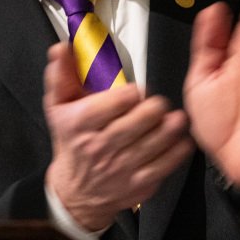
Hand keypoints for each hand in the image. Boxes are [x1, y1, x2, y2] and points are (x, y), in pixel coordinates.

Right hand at [43, 42, 193, 230]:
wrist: (76, 191)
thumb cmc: (71, 141)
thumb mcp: (58, 108)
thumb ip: (61, 75)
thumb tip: (61, 47)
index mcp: (80, 124)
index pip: (114, 103)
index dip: (131, 93)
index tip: (136, 91)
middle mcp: (100, 147)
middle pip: (139, 121)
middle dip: (155, 108)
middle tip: (158, 104)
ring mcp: (120, 168)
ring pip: (155, 142)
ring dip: (171, 127)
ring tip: (177, 118)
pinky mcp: (138, 183)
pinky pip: (165, 164)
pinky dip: (178, 150)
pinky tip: (181, 139)